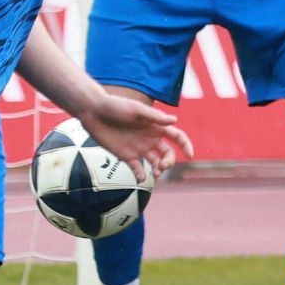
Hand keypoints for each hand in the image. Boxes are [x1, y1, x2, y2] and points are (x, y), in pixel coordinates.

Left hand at [77, 92, 193, 182]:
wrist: (93, 112)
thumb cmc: (115, 106)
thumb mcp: (135, 110)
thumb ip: (154, 117)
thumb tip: (175, 120)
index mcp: (155, 126)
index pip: (176, 136)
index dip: (186, 145)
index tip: (190, 155)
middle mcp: (149, 138)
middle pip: (168, 153)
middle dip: (169, 161)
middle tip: (163, 166)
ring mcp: (138, 147)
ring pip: (155, 162)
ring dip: (159, 170)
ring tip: (155, 174)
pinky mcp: (126, 155)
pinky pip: (137, 168)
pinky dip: (141, 175)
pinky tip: (141, 177)